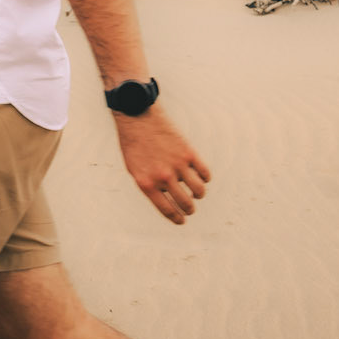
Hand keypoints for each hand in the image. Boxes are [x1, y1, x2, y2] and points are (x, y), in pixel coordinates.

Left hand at [113, 108, 210, 225]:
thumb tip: (167, 198)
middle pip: (186, 203)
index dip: (177, 219)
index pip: (167, 210)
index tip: (182, 221)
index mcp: (147, 184)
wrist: (137, 117)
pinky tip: (201, 178)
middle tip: (190, 209)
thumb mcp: (134, 169)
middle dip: (189, 209)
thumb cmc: (133, 144)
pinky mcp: (188, 152)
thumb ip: (150, 185)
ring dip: (199, 194)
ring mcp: (177, 165)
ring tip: (196, 193)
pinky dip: (205, 178)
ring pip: (199, 190)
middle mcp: (163, 177)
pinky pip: (204, 173)